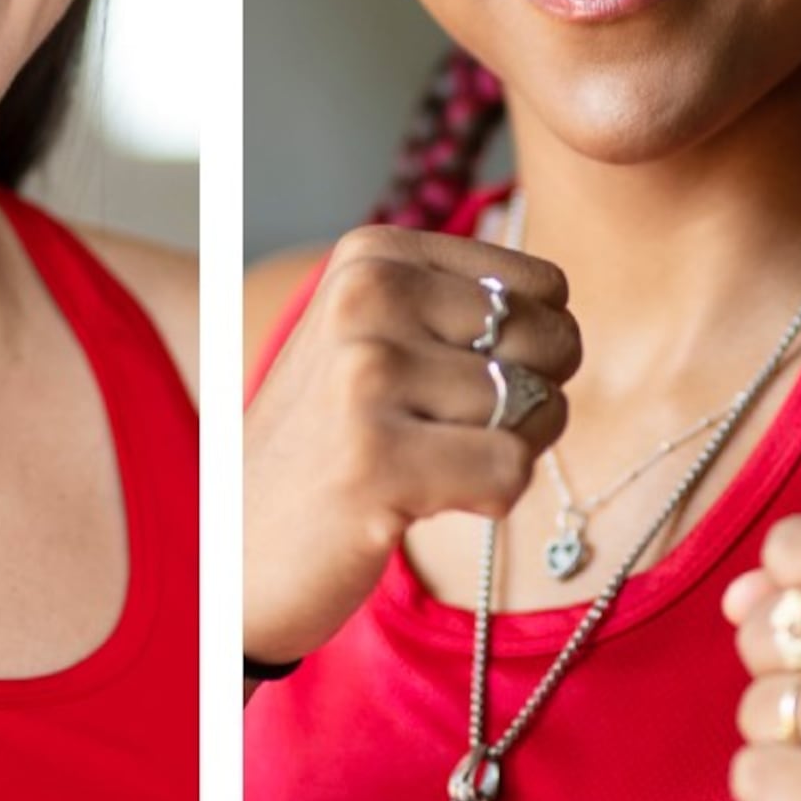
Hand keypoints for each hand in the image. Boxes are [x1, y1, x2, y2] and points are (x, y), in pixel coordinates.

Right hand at [243, 228, 577, 665]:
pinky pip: (511, 471)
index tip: (447, 385)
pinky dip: (486, 501)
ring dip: (502, 456)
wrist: (234, 547)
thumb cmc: (327, 446)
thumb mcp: (373, 336)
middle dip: (528, 402)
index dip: (528, 351)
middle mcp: (364, 294)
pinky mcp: (376, 458)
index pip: (547, 287)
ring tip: (421, 467)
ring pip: (539, 408)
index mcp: (371, 253)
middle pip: (554, 341)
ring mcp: (364, 373)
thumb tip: (566, 310)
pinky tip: (417, 501)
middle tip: (441, 436)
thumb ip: (459, 301)